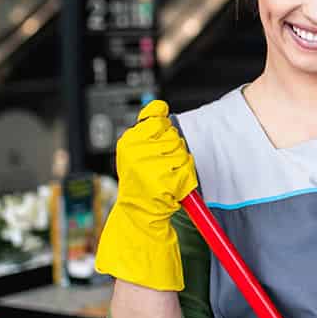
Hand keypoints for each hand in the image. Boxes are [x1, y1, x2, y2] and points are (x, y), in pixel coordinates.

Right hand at [94, 101, 198, 290]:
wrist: (138, 212)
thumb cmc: (138, 179)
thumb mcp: (135, 148)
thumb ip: (147, 124)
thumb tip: (160, 105)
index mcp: (128, 142)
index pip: (159, 122)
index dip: (163, 133)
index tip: (157, 145)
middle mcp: (136, 154)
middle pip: (174, 137)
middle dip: (173, 150)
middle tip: (161, 166)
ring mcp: (151, 169)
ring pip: (183, 153)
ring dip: (180, 164)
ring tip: (166, 175)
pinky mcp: (166, 183)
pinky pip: (188, 169)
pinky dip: (185, 177)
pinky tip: (172, 185)